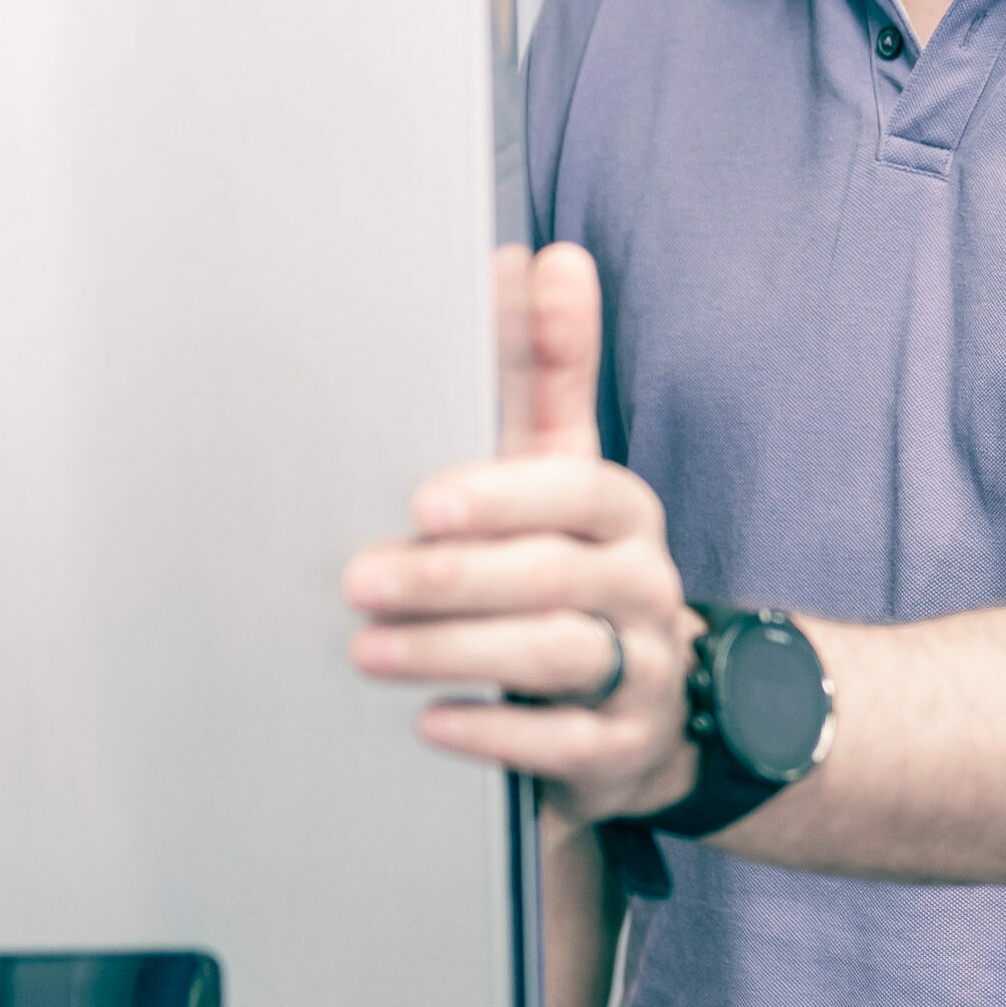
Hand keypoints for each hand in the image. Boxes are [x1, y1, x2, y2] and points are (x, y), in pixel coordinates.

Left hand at [343, 242, 701, 821]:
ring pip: (557, 657)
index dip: (505, 495)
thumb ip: (551, 371)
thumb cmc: (572, 566)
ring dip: (455, 651)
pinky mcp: (624, 750)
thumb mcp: (565, 469)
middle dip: (451, 580)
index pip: (578, 491)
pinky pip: (565, 744)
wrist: (646, 706)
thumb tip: (547, 256)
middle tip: (359, 579)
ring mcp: (643, 671)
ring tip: (367, 652)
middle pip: (555, 576)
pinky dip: (495, 733)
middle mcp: (644, 586)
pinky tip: (430, 725)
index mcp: (624, 511)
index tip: (425, 503)